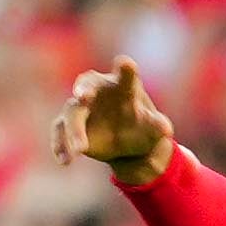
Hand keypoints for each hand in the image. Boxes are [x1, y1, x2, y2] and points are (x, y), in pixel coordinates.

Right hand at [53, 56, 173, 183]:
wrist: (126, 142)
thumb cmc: (141, 127)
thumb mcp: (153, 130)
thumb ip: (157, 126)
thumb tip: (165, 130)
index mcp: (123, 85)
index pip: (125, 74)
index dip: (125, 69)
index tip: (125, 64)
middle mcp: (98, 90)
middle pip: (87, 85)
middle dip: (83, 88)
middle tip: (81, 96)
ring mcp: (81, 107)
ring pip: (71, 112)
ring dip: (73, 130)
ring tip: (80, 150)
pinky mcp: (69, 124)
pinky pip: (59, 131)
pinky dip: (60, 144)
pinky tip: (64, 161)